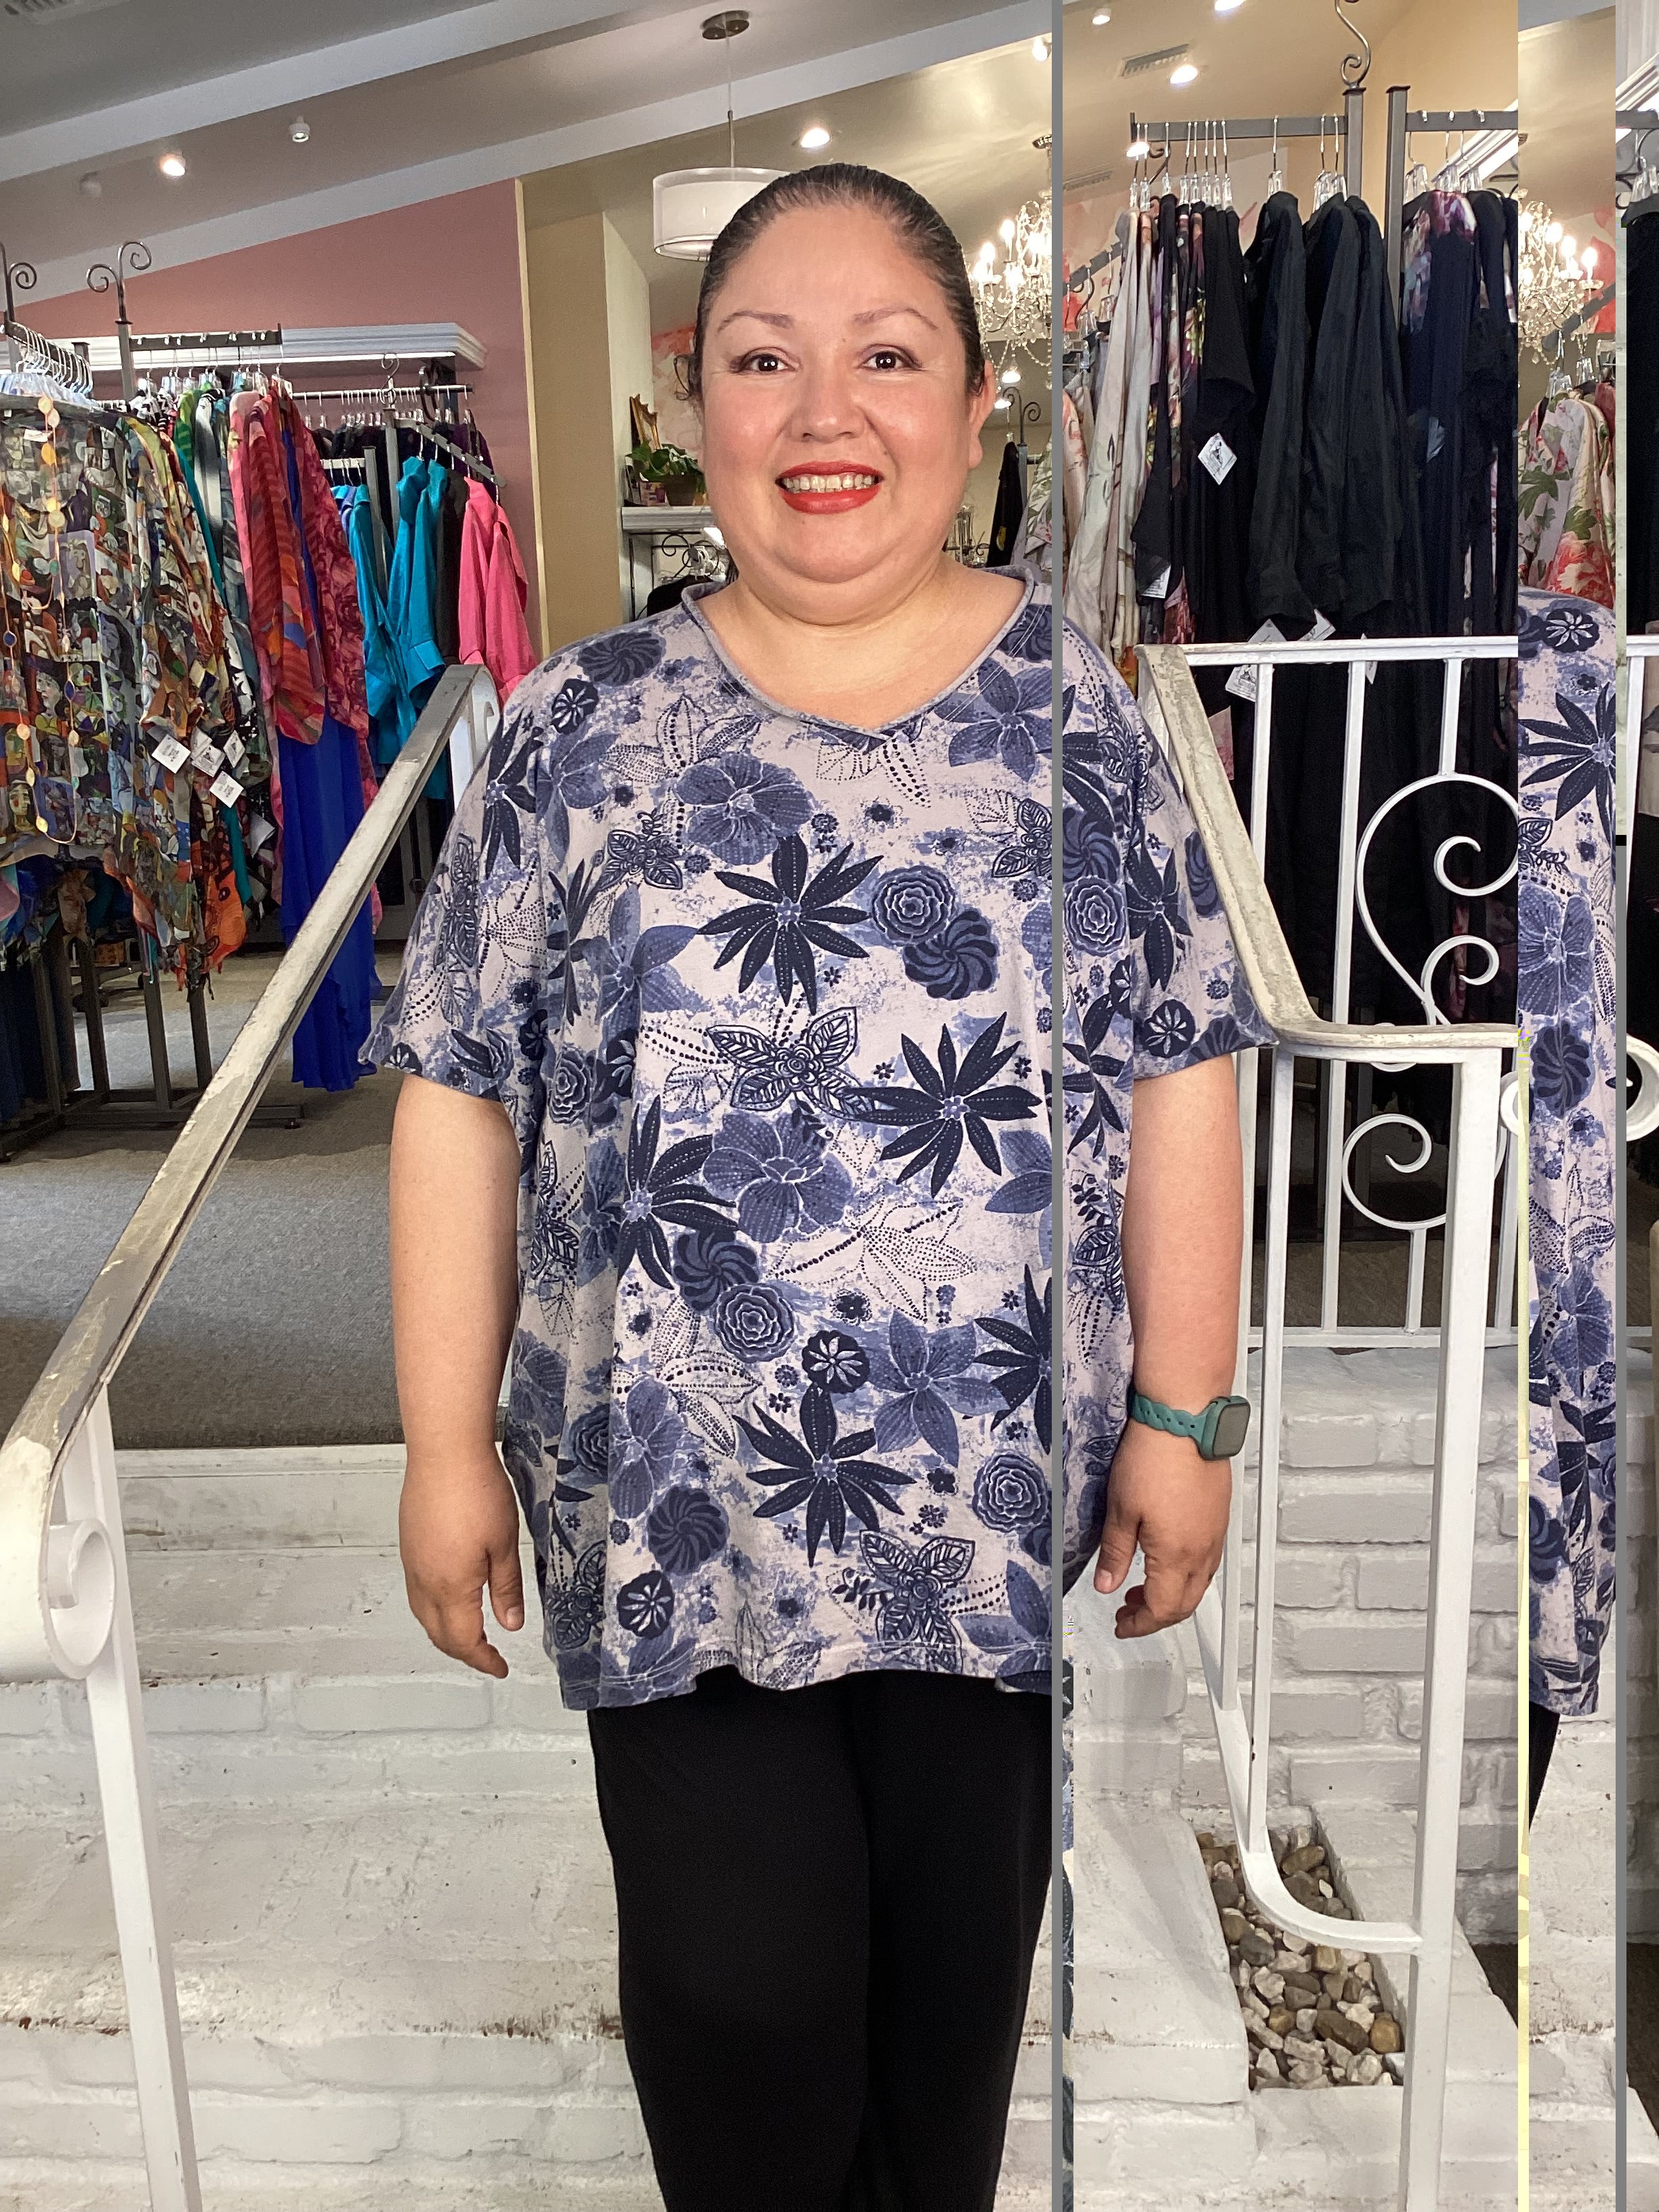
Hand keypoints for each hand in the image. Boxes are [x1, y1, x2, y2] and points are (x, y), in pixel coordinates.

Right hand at [399, 1449, 525, 1677]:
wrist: (445, 1452)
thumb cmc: (477, 1491)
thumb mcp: (504, 1544)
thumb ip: (506, 1588)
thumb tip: (510, 1623)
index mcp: (450, 1587)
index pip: (463, 1640)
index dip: (482, 1659)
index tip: (500, 1667)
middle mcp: (424, 1580)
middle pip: (437, 1634)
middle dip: (462, 1651)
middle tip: (487, 1655)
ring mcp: (412, 1562)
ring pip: (423, 1614)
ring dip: (444, 1632)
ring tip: (470, 1633)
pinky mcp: (409, 1545)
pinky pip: (416, 1592)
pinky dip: (433, 1609)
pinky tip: (450, 1598)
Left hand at [1094, 1419, 1231, 1638]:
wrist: (1183, 1421)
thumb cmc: (1154, 1458)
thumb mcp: (1120, 1510)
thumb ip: (1114, 1553)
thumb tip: (1106, 1584)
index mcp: (1177, 1556)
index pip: (1163, 1610)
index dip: (1140, 1624)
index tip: (1122, 1624)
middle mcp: (1203, 1550)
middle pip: (1185, 1604)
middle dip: (1156, 1615)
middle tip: (1129, 1610)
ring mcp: (1215, 1533)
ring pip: (1199, 1583)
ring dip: (1173, 1594)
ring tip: (1143, 1585)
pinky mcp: (1218, 1516)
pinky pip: (1207, 1560)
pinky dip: (1186, 1573)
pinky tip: (1166, 1558)